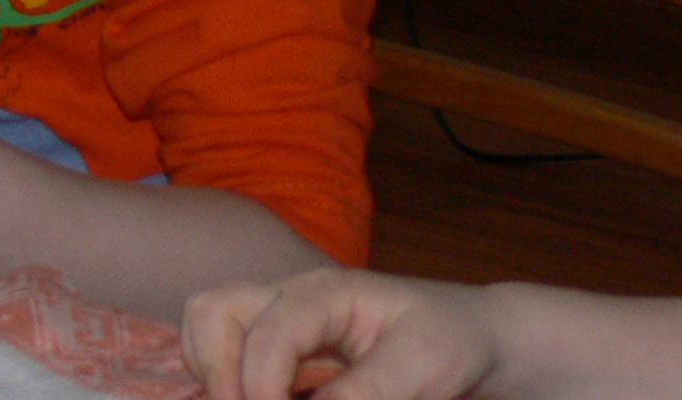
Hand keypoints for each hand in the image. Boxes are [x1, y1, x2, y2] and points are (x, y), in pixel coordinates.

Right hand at [184, 268, 494, 399]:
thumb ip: (362, 394)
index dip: (260, 386)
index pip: (267, 331)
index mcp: (328, 292)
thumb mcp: (420, 370)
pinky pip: (229, 363)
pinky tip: (259, 398)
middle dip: (217, 370)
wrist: (472, 340)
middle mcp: (294, 301)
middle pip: (214, 310)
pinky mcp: (283, 356)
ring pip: (209, 332)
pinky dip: (231, 387)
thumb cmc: (452, 342)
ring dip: (214, 377)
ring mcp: (283, 325)